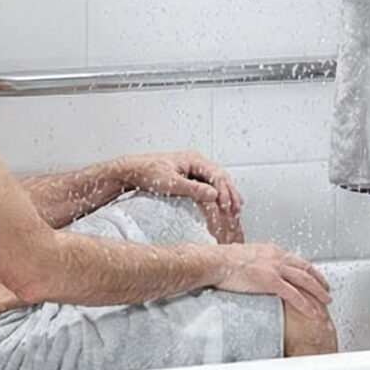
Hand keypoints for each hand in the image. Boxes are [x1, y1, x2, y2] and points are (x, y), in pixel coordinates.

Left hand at [129, 151, 243, 239]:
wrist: (132, 171)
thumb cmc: (148, 173)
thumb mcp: (171, 183)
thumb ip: (193, 189)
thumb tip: (213, 194)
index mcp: (194, 159)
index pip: (217, 174)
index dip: (225, 191)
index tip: (227, 206)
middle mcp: (196, 162)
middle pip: (221, 177)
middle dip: (231, 193)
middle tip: (237, 210)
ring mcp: (193, 170)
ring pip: (217, 181)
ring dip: (227, 194)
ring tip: (236, 209)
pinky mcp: (189, 178)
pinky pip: (209, 185)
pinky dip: (218, 195)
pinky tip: (222, 205)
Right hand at [212, 240, 332, 318]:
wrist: (216, 262)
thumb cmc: (223, 261)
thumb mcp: (245, 256)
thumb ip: (256, 263)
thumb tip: (255, 270)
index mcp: (271, 251)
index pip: (296, 260)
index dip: (308, 270)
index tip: (314, 276)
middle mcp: (277, 257)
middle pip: (306, 269)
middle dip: (319, 280)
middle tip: (327, 289)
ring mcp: (275, 269)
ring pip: (305, 281)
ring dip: (318, 292)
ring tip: (326, 301)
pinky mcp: (271, 281)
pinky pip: (293, 295)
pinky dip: (305, 304)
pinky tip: (312, 312)